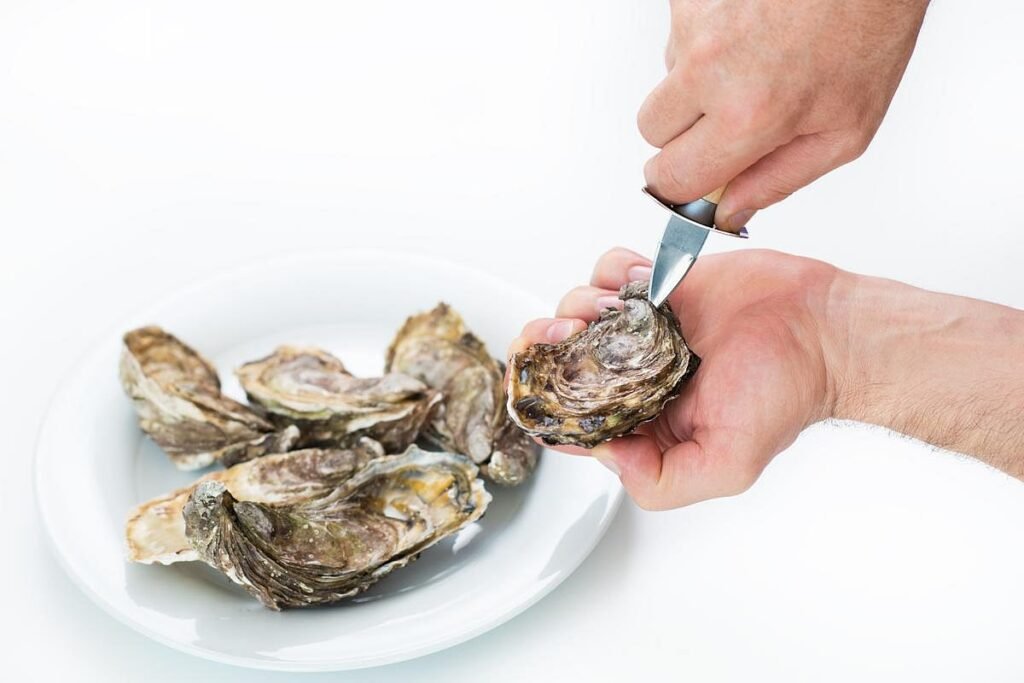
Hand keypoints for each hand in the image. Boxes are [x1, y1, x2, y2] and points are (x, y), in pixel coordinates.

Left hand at [509, 247, 844, 509]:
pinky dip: (610, 271)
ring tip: (608, 310)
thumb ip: (659, 481)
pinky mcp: (660, 285)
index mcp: (642, 422)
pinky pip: (612, 272)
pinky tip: (634, 281)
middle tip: (563, 337)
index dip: (538, 401)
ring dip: (579, 306)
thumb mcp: (725, 466)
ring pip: (579, 312)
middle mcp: (635, 375)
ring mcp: (644, 328)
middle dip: (545, 346)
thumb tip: (602, 454)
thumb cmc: (785, 394)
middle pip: (559, 360)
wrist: (823, 329)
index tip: (528, 381)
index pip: (569, 418)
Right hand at [640, 0, 929, 230]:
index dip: (681, 184)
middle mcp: (710, 69)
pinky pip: (679, 36)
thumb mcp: (843, 130)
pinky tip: (750, 28)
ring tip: (757, 57)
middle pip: (652, 129)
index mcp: (747, 115)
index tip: (693, 177)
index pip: (673, 177)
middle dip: (683, 131)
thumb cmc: (867, 33)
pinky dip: (708, 38)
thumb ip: (778, 181)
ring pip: (667, 78)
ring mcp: (693, 26)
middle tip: (730, 115)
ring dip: (700, 78)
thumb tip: (728, 212)